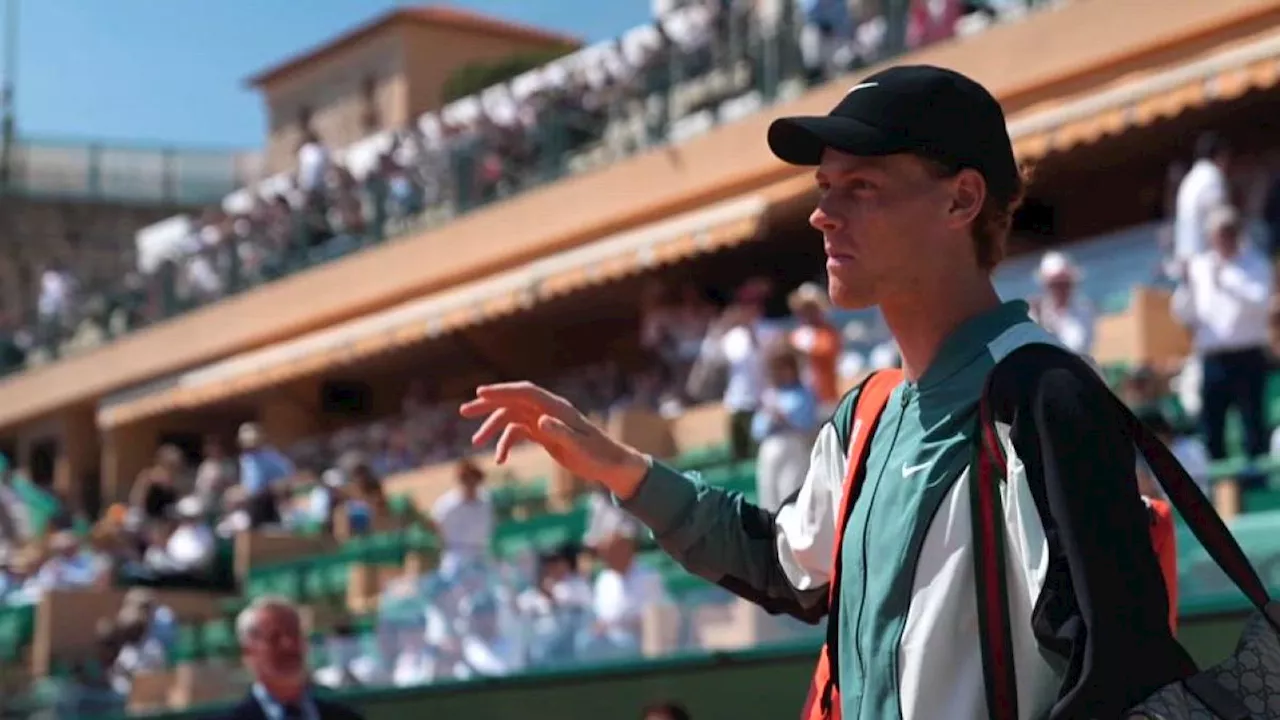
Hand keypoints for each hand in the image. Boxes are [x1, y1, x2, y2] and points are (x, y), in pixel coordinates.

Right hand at [459, 382, 650, 499]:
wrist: (610, 464)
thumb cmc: (597, 454)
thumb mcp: (578, 446)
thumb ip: (559, 433)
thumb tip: (539, 422)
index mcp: (556, 408)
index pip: (525, 392)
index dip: (502, 391)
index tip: (480, 393)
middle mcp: (548, 411)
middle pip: (513, 402)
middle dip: (488, 405)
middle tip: (464, 412)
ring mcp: (544, 422)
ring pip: (511, 418)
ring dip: (493, 428)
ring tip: (475, 443)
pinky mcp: (544, 434)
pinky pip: (518, 433)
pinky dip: (506, 444)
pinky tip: (500, 460)